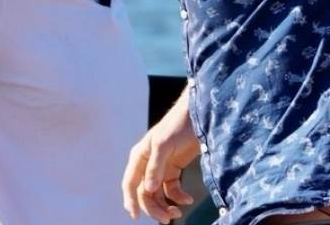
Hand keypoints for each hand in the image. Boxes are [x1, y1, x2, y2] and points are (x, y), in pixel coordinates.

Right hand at [122, 99, 199, 222]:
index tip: (135, 216)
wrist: (199, 114)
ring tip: (177, 213)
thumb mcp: (164, 144)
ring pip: (158, 194)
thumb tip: (148, 190)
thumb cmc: (178, 125)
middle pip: (144, 193)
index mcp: (139, 156)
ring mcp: (161, 167)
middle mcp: (147, 164)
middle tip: (167, 219)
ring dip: (165, 206)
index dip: (130, 200)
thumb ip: (155, 167)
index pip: (130, 183)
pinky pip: (172, 189)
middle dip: (154, 207)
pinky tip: (189, 199)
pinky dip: (178, 197)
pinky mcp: (175, 169)